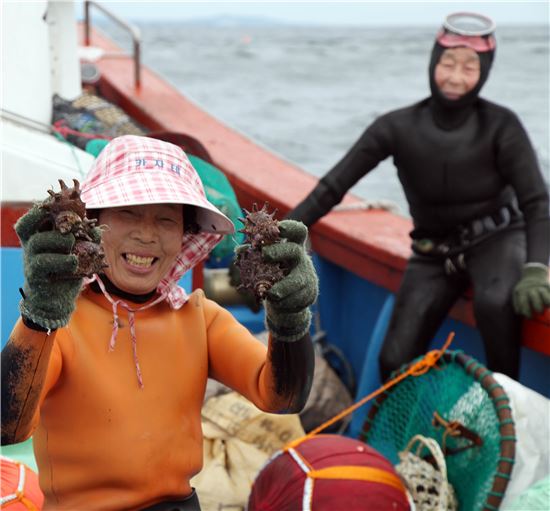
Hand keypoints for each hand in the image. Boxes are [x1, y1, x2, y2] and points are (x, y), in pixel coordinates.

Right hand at [15, 205, 83, 329]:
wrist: (56, 300)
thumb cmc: (66, 271)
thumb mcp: (78, 251)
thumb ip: (87, 239)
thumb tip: (96, 228)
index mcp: (38, 235)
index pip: (33, 217)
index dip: (43, 208)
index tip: (59, 204)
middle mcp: (30, 245)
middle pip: (31, 224)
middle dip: (54, 223)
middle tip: (71, 230)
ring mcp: (30, 259)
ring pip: (38, 241)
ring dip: (61, 241)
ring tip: (73, 247)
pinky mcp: (35, 275)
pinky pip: (43, 263)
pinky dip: (62, 260)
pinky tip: (74, 262)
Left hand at [262, 220, 318, 341]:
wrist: (288, 299)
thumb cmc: (274, 274)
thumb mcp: (266, 262)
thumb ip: (254, 254)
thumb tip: (240, 250)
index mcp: (292, 246)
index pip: (297, 232)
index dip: (290, 227)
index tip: (279, 228)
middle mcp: (301, 259)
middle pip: (294, 250)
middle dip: (279, 251)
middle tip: (265, 254)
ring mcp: (307, 276)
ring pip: (297, 280)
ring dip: (283, 286)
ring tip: (270, 292)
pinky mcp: (309, 294)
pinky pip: (297, 298)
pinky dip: (285, 301)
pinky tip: (276, 302)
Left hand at [512, 264, 549, 317]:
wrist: (533, 274)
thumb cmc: (524, 288)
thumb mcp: (517, 292)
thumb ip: (516, 302)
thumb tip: (519, 313)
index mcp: (522, 291)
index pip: (523, 302)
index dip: (526, 311)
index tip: (530, 317)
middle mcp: (531, 289)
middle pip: (535, 299)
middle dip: (538, 307)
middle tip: (539, 313)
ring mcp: (541, 287)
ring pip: (545, 296)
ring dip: (547, 303)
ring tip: (547, 307)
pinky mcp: (548, 286)